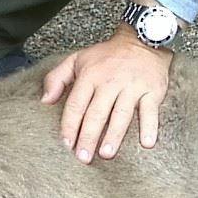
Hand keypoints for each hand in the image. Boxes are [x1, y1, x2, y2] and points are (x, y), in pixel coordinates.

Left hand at [40, 30, 172, 163]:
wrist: (142, 39)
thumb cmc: (107, 56)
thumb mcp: (77, 59)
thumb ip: (56, 78)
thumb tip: (44, 101)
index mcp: (90, 76)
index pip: (76, 105)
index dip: (70, 126)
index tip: (66, 145)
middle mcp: (110, 82)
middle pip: (97, 113)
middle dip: (89, 137)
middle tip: (83, 158)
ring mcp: (132, 86)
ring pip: (121, 114)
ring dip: (114, 135)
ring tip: (106, 154)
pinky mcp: (152, 90)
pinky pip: (150, 111)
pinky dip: (150, 127)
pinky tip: (146, 144)